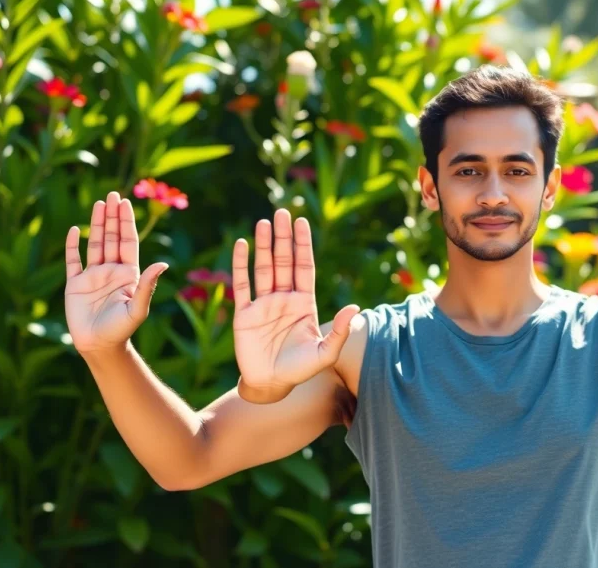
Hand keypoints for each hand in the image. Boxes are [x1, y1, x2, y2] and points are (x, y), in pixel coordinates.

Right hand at [65, 192, 168, 354]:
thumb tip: (163, 263)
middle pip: (113, 238)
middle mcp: (112, 270)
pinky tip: (75, 231)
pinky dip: (73, 246)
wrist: (99, 346)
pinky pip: (73, 261)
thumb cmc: (122, 329)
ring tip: (100, 204)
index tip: (125, 203)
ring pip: (95, 244)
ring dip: (97, 224)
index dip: (126, 222)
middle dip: (113, 216)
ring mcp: (93, 276)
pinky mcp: (75, 284)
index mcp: (129, 274)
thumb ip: (148, 285)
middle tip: (113, 194)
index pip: (128, 242)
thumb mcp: (137, 308)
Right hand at [232, 209, 359, 402]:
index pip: (304, 266)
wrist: (271, 386)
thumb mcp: (326, 353)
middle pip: (284, 261)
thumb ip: (341, 331)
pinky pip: (242, 285)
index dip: (303, 244)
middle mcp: (284, 299)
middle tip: (282, 212)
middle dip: (284, 237)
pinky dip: (241, 265)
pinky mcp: (244, 314)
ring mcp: (263, 304)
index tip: (301, 222)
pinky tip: (242, 245)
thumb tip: (356, 308)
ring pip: (264, 268)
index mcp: (304, 303)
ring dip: (263, 245)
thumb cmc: (300, 370)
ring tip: (264, 222)